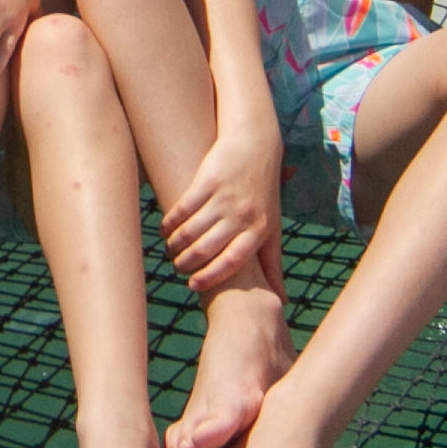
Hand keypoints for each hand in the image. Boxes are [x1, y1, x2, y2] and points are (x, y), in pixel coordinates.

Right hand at [158, 119, 279, 295]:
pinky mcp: (208, 179)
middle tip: (178, 266)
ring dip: (175, 243)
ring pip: (191, 229)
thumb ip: (273, 265)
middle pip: (207, 248)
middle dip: (187, 262)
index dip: (211, 276)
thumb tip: (282, 302)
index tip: (193, 286)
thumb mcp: (273, 228)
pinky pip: (183, 207)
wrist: (256, 145)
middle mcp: (243, 214)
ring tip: (170, 248)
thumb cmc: (264, 193)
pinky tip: (165, 228)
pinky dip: (170, 221)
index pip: (232, 262)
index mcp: (259, 230)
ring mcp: (225, 196)